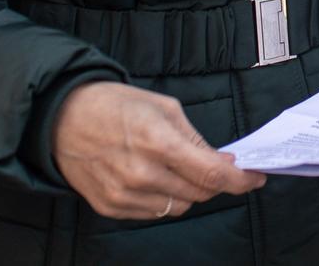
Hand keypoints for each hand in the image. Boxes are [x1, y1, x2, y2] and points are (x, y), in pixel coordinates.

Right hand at [51, 81, 263, 219]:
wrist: (62, 119)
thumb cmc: (115, 106)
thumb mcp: (164, 108)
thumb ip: (197, 140)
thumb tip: (224, 163)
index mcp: (157, 141)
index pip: (211, 174)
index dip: (241, 180)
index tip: (255, 178)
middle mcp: (141, 174)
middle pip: (200, 193)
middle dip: (215, 181)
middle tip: (216, 164)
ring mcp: (124, 195)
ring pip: (180, 206)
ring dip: (189, 189)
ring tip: (175, 165)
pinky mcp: (111, 207)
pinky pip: (154, 212)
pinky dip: (164, 197)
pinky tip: (154, 176)